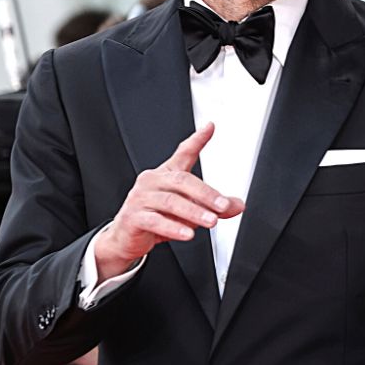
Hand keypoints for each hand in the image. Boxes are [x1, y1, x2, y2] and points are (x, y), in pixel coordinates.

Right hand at [94, 123, 244, 281]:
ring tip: (211, 221)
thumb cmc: (157, 217)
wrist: (126, 237)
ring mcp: (140, 198)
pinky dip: (174, 228)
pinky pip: (155, 220)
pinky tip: (188, 234)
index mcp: (166, 174)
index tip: (210, 127)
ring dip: (194, 212)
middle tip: (223, 205)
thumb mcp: (189, 211)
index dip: (197, 139)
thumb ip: (213, 206)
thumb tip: (238, 206)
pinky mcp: (132, 217)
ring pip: (171, 201)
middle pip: (182, 180)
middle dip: (206, 194)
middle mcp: (152, 181)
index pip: (183, 153)